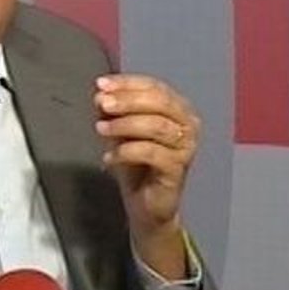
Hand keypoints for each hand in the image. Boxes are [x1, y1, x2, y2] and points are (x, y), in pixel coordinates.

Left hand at [94, 74, 198, 277]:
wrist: (146, 206)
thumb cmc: (137, 165)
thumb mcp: (121, 132)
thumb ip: (114, 112)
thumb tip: (101, 94)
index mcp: (178, 109)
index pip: (155, 87)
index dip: (128, 83)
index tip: (101, 84)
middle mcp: (188, 124)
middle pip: (160, 102)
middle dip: (127, 100)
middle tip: (102, 103)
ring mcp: (186, 147)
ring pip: (156, 125)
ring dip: (124, 124)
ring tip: (100, 129)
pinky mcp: (178, 169)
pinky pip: (151, 153)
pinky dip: (126, 152)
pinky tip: (108, 157)